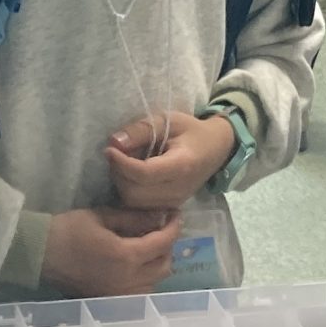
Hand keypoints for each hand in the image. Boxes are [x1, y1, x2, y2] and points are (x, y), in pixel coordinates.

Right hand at [42, 206, 179, 296]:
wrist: (39, 254)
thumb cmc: (68, 230)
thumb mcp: (102, 217)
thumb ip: (134, 218)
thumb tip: (160, 217)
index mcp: (127, 257)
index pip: (163, 242)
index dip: (174, 226)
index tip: (175, 214)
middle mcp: (128, 280)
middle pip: (164, 265)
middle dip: (167, 246)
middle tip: (160, 229)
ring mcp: (119, 293)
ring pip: (154, 281)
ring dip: (158, 264)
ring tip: (148, 247)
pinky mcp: (109, 299)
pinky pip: (139, 292)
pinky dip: (145, 279)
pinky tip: (135, 266)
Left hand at [105, 111, 237, 209]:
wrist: (216, 149)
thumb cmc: (191, 131)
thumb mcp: (168, 120)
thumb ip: (142, 130)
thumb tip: (114, 142)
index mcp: (182, 166)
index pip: (144, 174)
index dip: (121, 163)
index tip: (109, 149)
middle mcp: (178, 189)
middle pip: (134, 192)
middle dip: (119, 174)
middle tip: (116, 155)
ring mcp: (174, 202)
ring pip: (134, 202)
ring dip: (122, 183)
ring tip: (124, 164)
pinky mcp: (169, 206)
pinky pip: (140, 206)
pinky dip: (130, 191)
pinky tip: (132, 175)